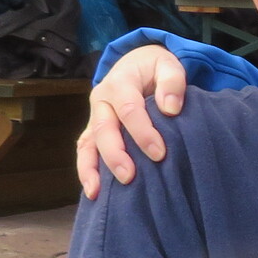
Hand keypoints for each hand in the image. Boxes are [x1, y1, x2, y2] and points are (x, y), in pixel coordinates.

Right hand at [75, 45, 189, 197]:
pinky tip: (93, 193)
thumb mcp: (168, 65)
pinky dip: (86, 171)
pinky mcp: (94, 131)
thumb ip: (172, 82)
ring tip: (98, 192)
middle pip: (104, 129)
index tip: (160, 153)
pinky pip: (85, 151)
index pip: (128, 108)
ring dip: (92, 168)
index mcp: (120, 82)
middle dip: (115, 155)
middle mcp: (102, 100)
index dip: (142, 132)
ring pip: (88, 143)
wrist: (137, 65)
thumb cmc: (155, 69)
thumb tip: (170, 108)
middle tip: (130, 176)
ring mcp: (95, 117)